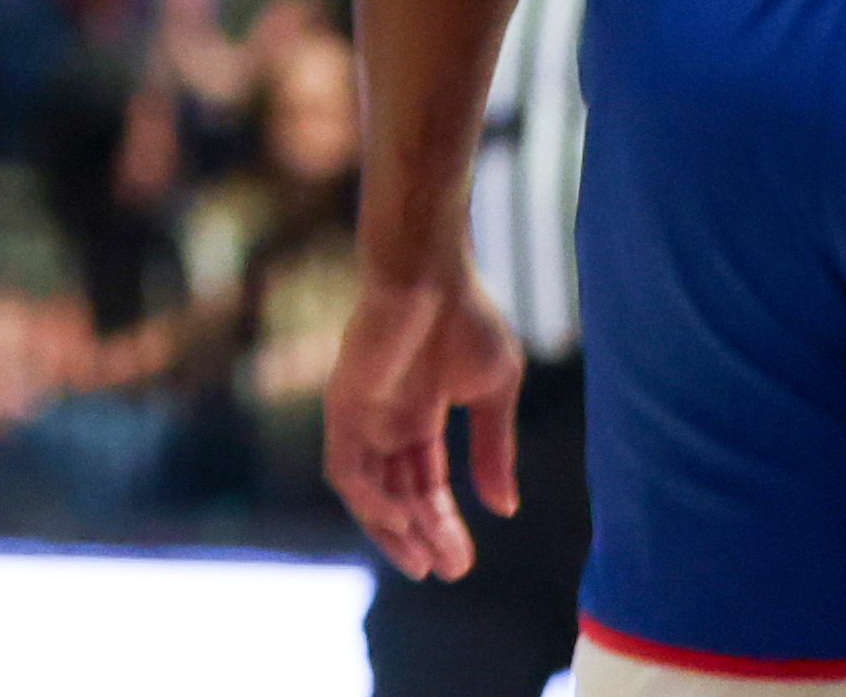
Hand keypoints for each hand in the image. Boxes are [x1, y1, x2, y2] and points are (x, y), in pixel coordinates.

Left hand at [324, 247, 526, 580]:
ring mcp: (362, 413)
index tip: (462, 563)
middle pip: (397, 493)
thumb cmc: (465, 318)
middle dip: (420, 535)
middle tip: (446, 572)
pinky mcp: (343, 403)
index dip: (442, 524)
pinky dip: (366, 497)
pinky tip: (396, 520)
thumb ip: (494, 449)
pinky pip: (343, 464)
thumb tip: (502, 508)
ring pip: (366, 488)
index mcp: (419, 416)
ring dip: (391, 528)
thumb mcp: (492, 393)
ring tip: (422, 560)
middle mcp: (385, 420)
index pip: (425, 484)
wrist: (431, 273)